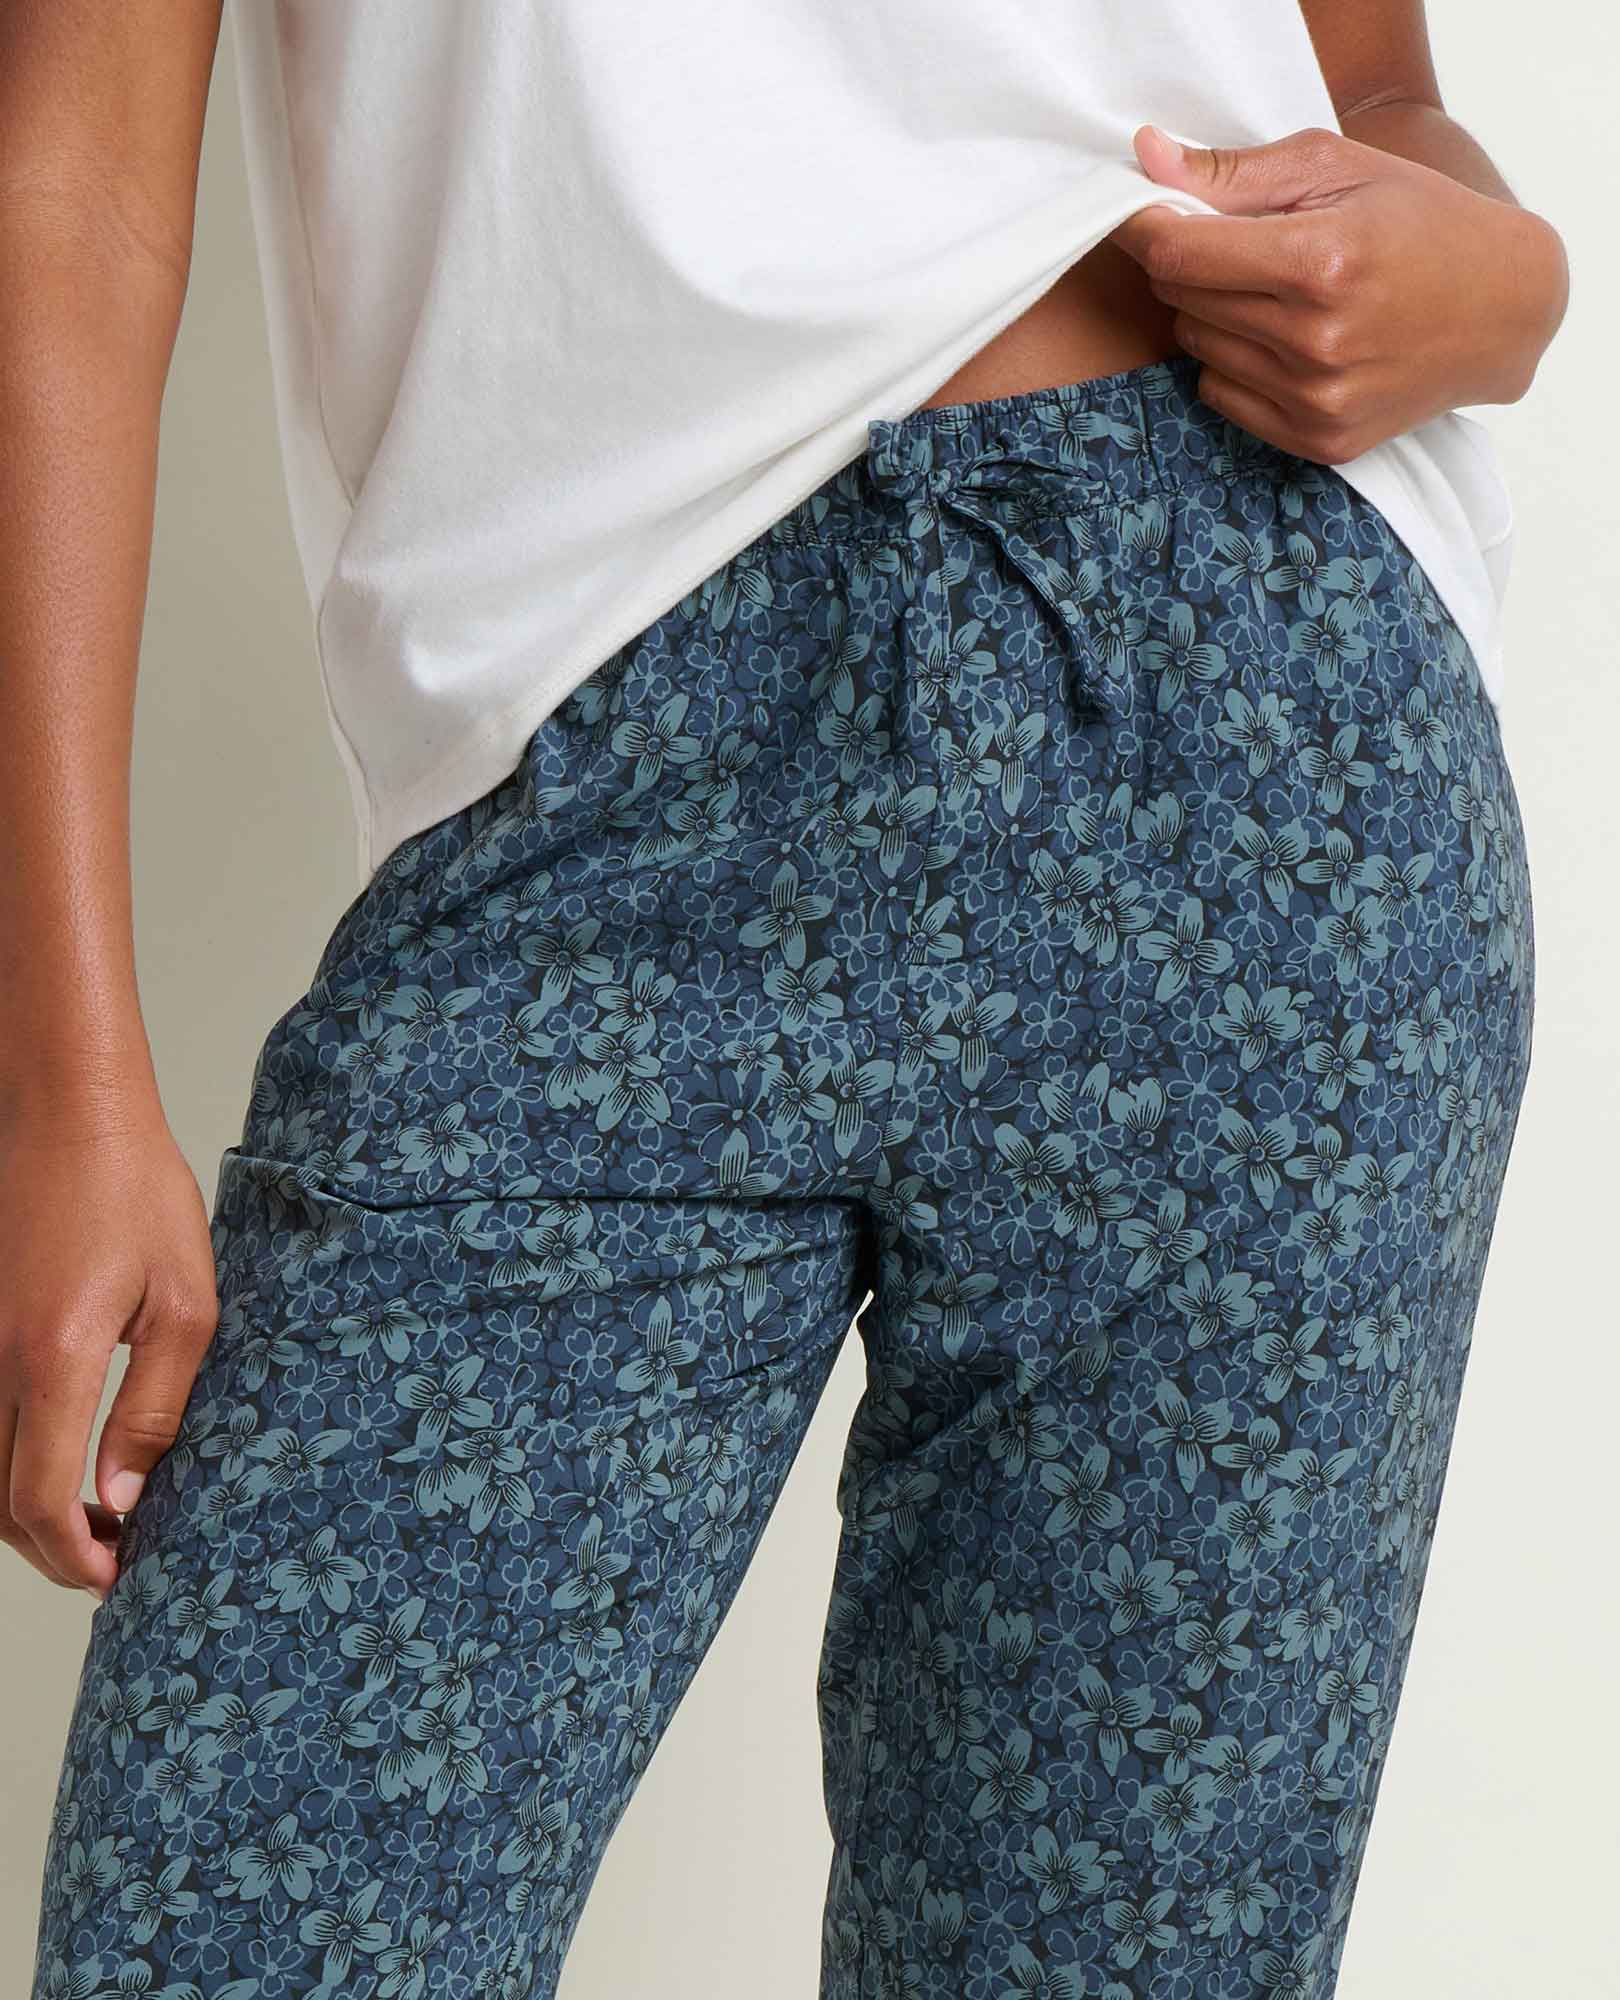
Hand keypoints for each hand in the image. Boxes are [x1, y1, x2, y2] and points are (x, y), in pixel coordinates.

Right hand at [0, 1085, 217, 1595]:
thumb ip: (155, 1406)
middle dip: (50, 1548)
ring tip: (86, 1523)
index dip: (74, 1554)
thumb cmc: (135, 1194)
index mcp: (55, 1360)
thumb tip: (126, 1496)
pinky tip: (52, 1460)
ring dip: (22, 1511)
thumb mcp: (185, 1302)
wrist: (70, 1118)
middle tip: (107, 1562)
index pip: (39, 1499)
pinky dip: (5, 1462)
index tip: (114, 1574)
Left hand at [1108, 122, 1568, 462]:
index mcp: (1321, 264)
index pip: (1180, 255)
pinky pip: (1222, 397)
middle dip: (1195, 267)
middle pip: (1184, 302)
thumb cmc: (1419, 222)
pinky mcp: (1319, 441)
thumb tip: (1147, 157)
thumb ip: (1235, 171)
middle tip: (1241, 246)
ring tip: (1276, 292)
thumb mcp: (1338, 169)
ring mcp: (1317, 400)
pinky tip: (1286, 340)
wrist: (1501, 309)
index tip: (1149, 215)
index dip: (1150, 230)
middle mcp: (1316, 342)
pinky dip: (1236, 365)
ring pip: (1199, 350)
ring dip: (1216, 316)